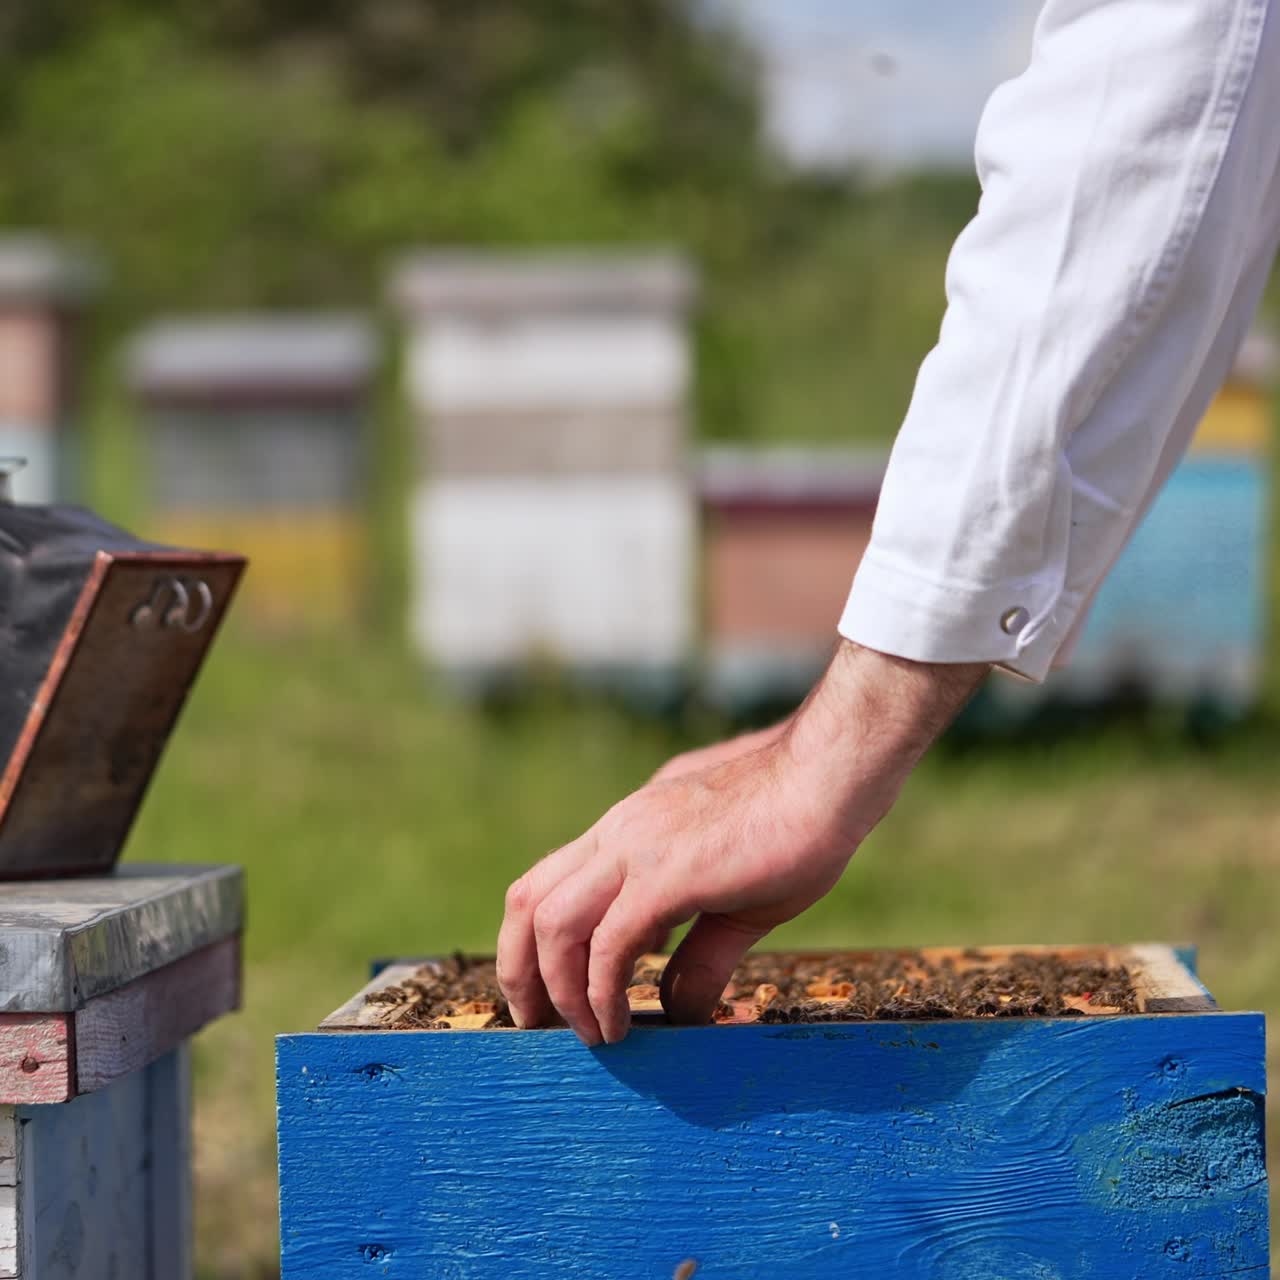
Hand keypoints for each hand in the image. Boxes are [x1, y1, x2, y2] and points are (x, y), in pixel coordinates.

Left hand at [497, 641, 985, 1044]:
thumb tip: (678, 1010)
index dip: (534, 943)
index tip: (549, 996)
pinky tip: (617, 1025)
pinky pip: (606, 943)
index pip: (550, 882)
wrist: (830, 778)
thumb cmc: (796, 826)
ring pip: (550, 922)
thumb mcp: (735, 901)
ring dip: (555, 988)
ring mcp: (637, 847)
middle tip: (536, 1025)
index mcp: (630, 829)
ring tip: (583, 1034)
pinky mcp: (666, 873)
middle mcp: (619, 832)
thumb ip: (698, 953)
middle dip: (519, 970)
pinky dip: (598, 992)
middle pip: (527, 900)